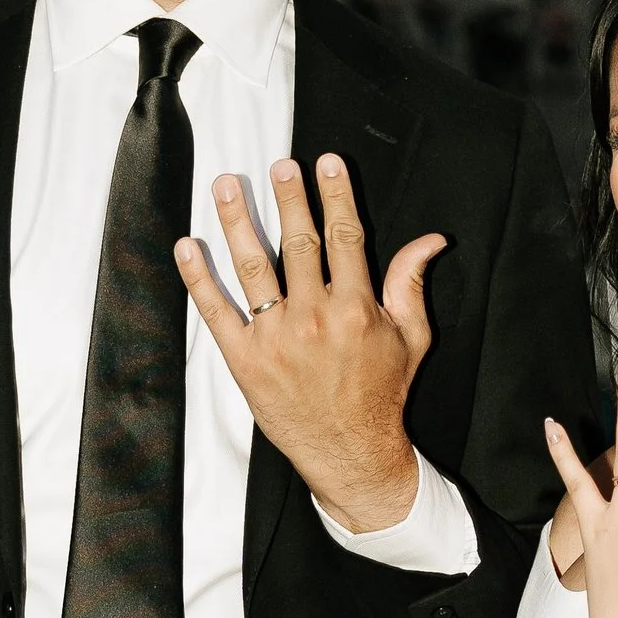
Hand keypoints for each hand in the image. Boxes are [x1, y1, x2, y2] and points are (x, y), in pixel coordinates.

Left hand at [177, 156, 444, 531]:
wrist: (352, 453)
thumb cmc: (381, 395)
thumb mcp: (411, 339)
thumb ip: (411, 284)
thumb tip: (430, 240)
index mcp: (356, 308)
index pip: (345, 236)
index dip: (335, 195)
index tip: (325, 164)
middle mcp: (314, 317)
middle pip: (298, 242)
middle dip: (289, 198)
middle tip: (279, 166)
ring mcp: (276, 338)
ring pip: (252, 266)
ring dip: (238, 221)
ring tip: (227, 185)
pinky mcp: (246, 360)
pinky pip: (217, 313)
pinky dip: (198, 279)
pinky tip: (187, 248)